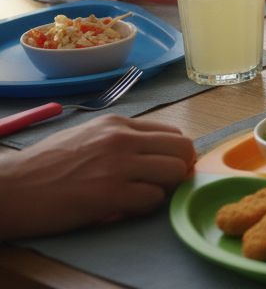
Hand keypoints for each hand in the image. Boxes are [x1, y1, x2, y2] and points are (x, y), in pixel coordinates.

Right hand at [0, 114, 194, 239]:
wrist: (10, 189)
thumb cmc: (44, 167)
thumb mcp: (86, 137)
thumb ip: (122, 140)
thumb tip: (156, 153)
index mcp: (116, 124)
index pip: (173, 133)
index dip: (174, 155)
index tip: (163, 169)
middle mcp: (121, 138)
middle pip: (182, 149)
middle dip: (178, 170)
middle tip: (159, 185)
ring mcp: (118, 165)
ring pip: (175, 173)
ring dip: (164, 189)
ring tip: (140, 196)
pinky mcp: (111, 193)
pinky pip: (154, 199)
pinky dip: (145, 207)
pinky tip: (124, 207)